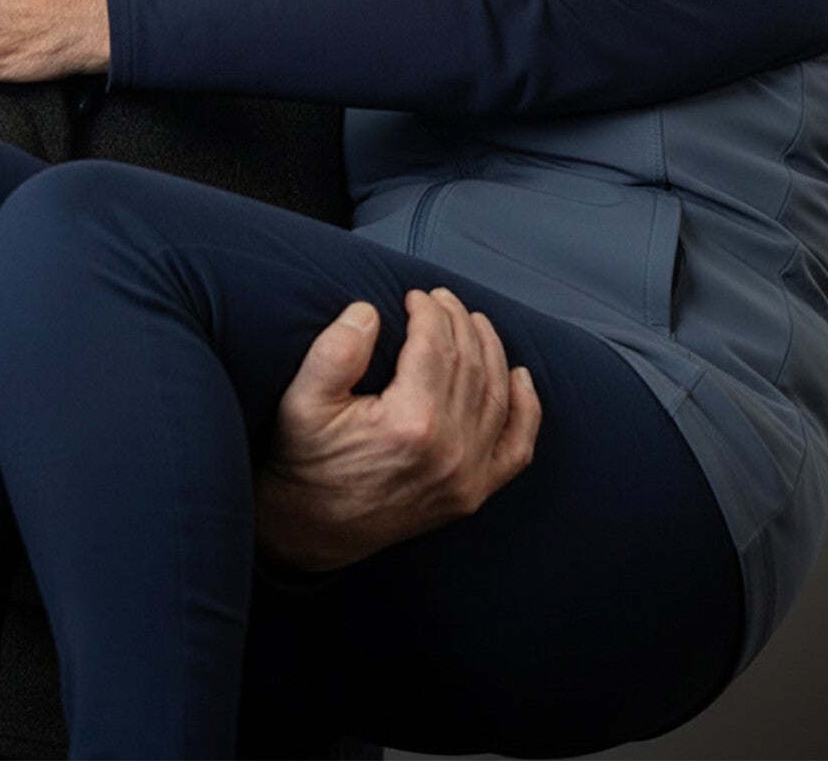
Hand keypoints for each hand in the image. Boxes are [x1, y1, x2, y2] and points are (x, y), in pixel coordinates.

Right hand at [254, 288, 541, 573]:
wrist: (310, 532)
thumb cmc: (304, 463)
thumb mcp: (302, 401)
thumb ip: (336, 350)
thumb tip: (370, 311)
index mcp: (409, 423)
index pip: (435, 346)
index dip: (429, 311)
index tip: (415, 295)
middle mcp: (449, 451)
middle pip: (469, 364)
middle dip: (458, 322)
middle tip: (442, 299)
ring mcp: (467, 477)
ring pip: (496, 395)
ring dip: (491, 350)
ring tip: (474, 321)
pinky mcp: (473, 495)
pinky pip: (517, 447)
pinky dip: (525, 410)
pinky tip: (519, 377)